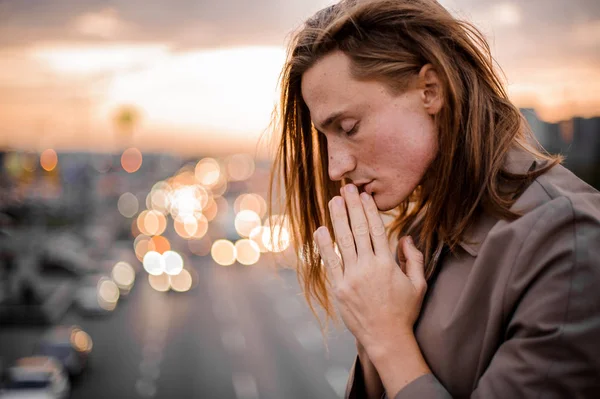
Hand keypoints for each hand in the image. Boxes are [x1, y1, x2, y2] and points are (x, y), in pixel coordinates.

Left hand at [313, 184, 427, 355]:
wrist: (387, 338)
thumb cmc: (404, 312)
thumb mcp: (418, 284)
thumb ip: (413, 259)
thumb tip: (405, 237)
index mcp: (388, 264)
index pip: (376, 230)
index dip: (369, 210)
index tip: (364, 196)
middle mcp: (369, 267)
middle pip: (358, 230)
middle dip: (351, 207)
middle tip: (345, 188)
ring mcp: (352, 277)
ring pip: (343, 242)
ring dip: (337, 219)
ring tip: (333, 201)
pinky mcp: (339, 288)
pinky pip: (329, 263)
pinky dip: (324, 245)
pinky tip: (319, 230)